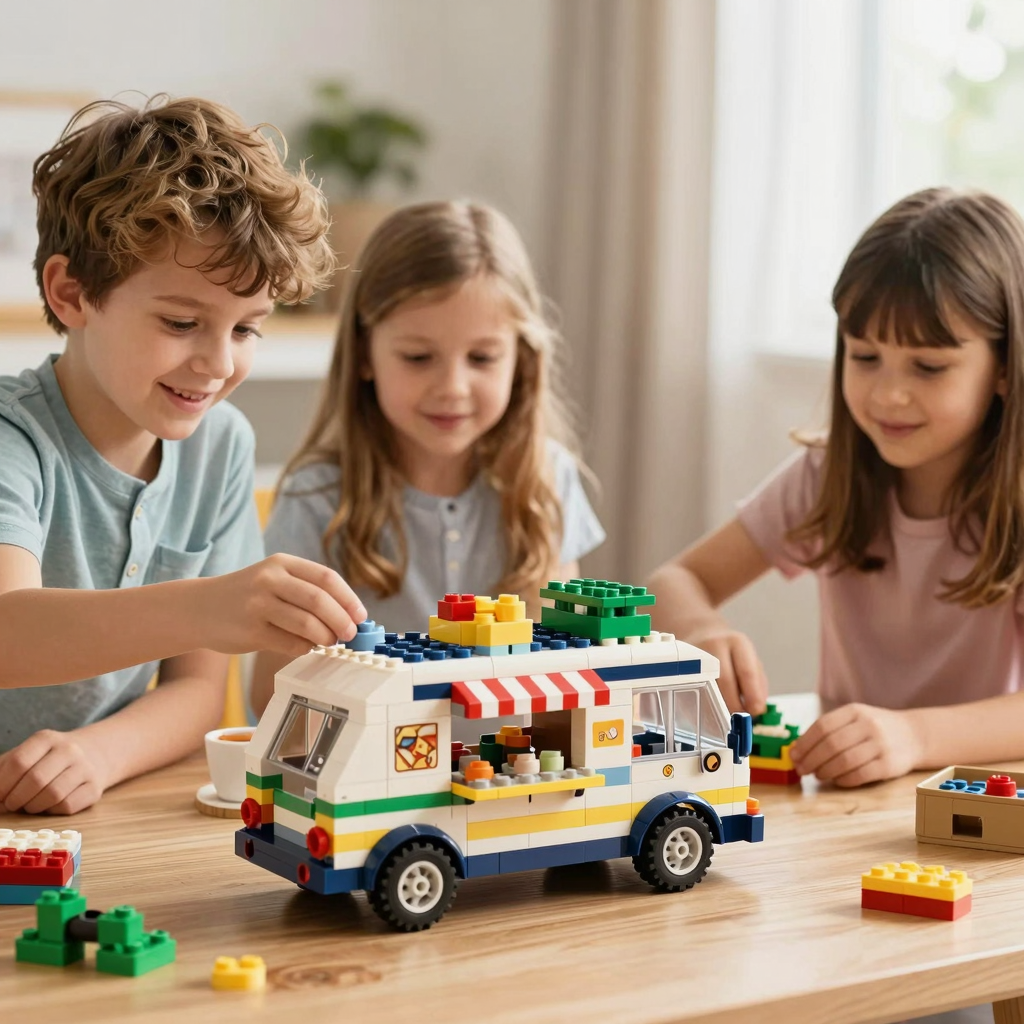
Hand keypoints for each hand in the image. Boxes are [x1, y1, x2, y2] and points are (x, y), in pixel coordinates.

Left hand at [0, 729, 110, 813]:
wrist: (94, 754)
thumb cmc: (48, 759)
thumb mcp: (27, 754)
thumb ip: (3, 771)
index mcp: (47, 738)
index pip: (18, 762)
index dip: (2, 785)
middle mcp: (69, 750)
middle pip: (35, 780)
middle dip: (16, 799)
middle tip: (11, 804)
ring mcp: (85, 768)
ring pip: (53, 795)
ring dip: (33, 806)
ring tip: (29, 805)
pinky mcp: (95, 787)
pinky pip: (67, 806)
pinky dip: (52, 811)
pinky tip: (49, 805)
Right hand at [194, 554, 366, 657]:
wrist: (197, 609)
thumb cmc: (247, 597)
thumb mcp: (274, 579)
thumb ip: (306, 590)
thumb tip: (350, 614)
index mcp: (281, 563)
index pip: (326, 578)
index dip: (349, 598)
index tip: (361, 616)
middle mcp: (269, 579)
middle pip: (319, 601)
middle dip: (341, 620)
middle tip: (349, 634)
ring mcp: (257, 605)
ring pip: (307, 624)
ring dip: (325, 637)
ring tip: (329, 641)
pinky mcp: (250, 631)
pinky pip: (290, 643)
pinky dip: (305, 648)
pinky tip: (306, 647)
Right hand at [689, 630, 767, 715]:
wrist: (703, 636)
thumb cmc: (730, 654)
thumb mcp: (750, 661)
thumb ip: (757, 684)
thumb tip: (757, 710)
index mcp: (736, 643)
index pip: (747, 672)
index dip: (753, 696)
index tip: (756, 711)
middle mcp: (714, 646)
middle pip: (725, 681)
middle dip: (735, 705)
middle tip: (740, 719)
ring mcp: (694, 656)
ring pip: (706, 689)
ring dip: (718, 710)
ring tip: (726, 719)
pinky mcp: (679, 668)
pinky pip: (690, 694)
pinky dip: (701, 710)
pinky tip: (709, 718)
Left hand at [788, 703, 920, 786]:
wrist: (914, 735)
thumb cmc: (874, 729)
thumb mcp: (854, 719)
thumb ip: (829, 730)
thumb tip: (797, 750)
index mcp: (855, 711)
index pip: (822, 726)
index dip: (804, 743)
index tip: (793, 756)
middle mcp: (869, 725)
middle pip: (831, 745)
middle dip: (811, 760)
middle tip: (801, 770)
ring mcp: (881, 745)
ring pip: (845, 761)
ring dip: (825, 771)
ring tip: (817, 775)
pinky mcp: (890, 765)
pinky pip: (860, 775)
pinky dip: (843, 780)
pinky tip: (836, 780)